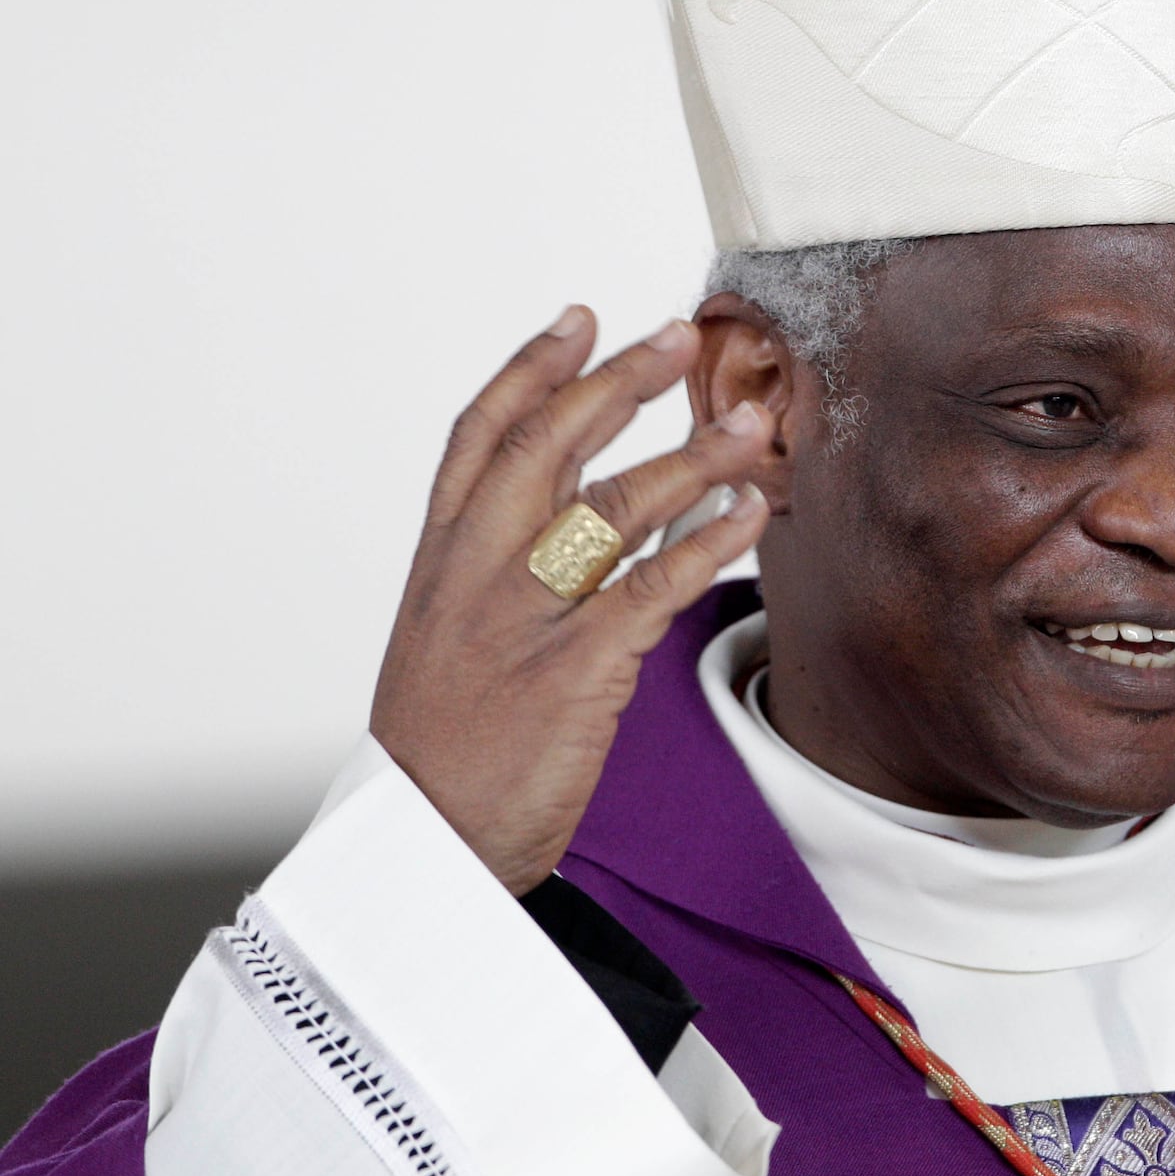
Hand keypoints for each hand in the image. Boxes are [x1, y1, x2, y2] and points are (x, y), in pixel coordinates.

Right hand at [369, 307, 771, 893]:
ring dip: (692, 456)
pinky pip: (653, 587)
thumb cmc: (446, 753)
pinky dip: (709, 542)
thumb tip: (572, 513)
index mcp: (439, 565)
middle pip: (547, 448)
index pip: (478, 440)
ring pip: (611, 507)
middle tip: (674, 333)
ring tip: (750, 420)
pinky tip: (752, 512)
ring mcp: (523, 620)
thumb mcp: (446, 644)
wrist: (420, 857)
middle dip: (615, 384)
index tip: (579, 318)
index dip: (530, 371)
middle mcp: (475, 577)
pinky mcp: (574, 672)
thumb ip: (496, 574)